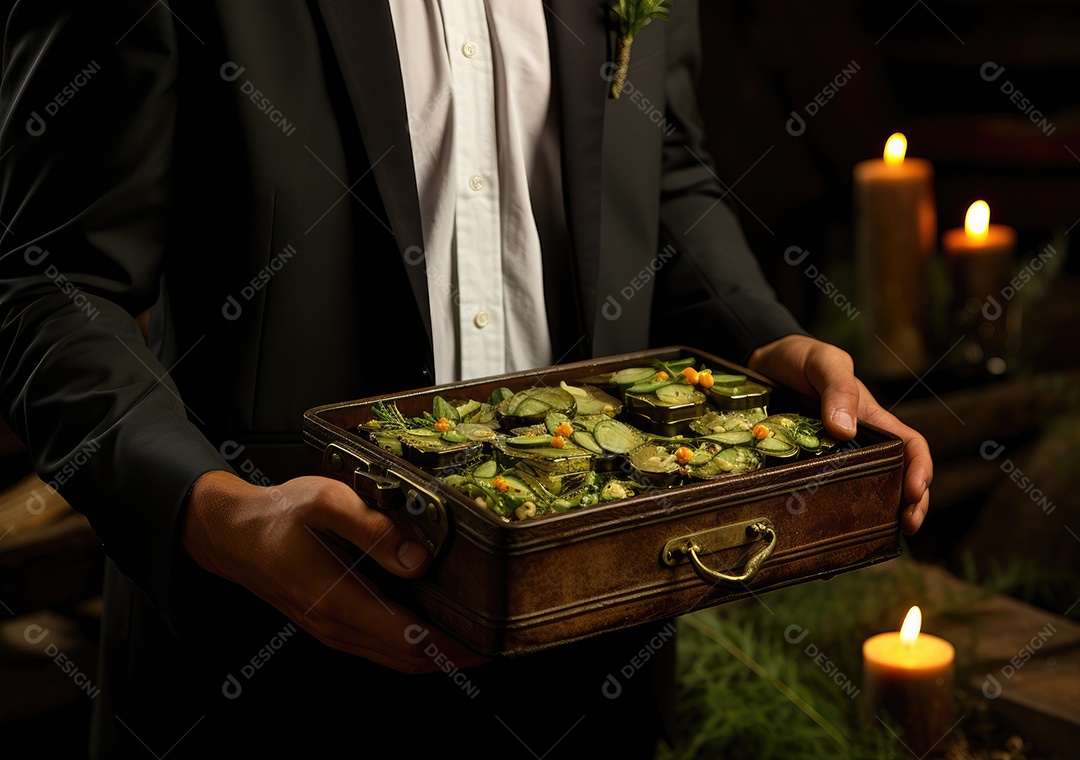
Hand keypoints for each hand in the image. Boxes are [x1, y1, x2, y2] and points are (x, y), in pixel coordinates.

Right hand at [182, 470, 485, 672]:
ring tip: (472, 640)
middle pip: (407, 658)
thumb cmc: (276, 516)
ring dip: (434, 655)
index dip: (451, 645)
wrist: (231, 534)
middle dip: (452, 655)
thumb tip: (416, 559)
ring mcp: (333, 630)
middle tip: (494, 643)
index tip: (486, 641)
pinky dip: (411, 646)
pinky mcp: (331, 624)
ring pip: (394, 658)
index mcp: (340, 600)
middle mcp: (338, 625)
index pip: (408, 639)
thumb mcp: (325, 503)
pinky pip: (379, 647)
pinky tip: (431, 630)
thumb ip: (372, 529)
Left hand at [748, 335, 931, 534]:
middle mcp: (859, 442)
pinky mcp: (805, 466)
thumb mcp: (823, 362)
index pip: (911, 447)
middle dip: (909, 505)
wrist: (759, 361)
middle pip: (896, 478)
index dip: (921, 469)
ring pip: (863, 490)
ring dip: (875, 515)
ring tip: (874, 537)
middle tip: (904, 529)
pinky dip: (832, 512)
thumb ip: (837, 388)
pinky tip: (826, 531)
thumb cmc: (801, 358)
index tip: (916, 493)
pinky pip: (823, 492)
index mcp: (873, 419)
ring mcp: (832, 458)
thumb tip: (845, 430)